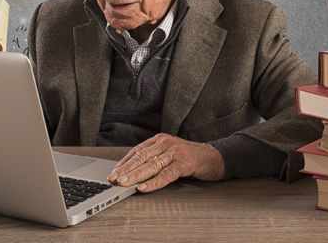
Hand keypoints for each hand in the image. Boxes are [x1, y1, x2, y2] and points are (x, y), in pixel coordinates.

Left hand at [107, 133, 224, 192]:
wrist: (215, 157)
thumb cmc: (190, 157)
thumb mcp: (169, 154)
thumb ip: (154, 159)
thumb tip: (132, 172)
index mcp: (159, 140)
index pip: (136, 151)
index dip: (123, 162)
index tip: (113, 172)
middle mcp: (165, 143)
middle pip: (141, 157)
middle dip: (125, 169)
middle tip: (113, 178)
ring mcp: (175, 152)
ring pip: (151, 165)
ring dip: (135, 175)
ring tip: (124, 183)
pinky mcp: (184, 163)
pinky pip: (166, 174)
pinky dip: (154, 182)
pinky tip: (144, 187)